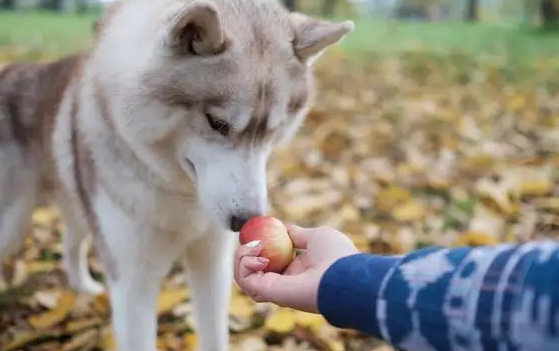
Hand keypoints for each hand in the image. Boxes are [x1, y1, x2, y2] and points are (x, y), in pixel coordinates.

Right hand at [233, 225, 358, 312]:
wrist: (344, 276)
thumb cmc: (336, 256)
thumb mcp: (316, 237)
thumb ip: (299, 235)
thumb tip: (286, 228)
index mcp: (296, 271)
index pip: (268, 262)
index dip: (258, 248)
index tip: (258, 234)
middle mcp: (283, 282)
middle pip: (251, 271)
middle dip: (244, 253)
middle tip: (252, 241)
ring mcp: (275, 289)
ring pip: (243, 277)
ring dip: (240, 258)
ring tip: (253, 246)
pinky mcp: (268, 292)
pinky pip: (245, 280)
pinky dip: (243, 264)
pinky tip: (258, 255)